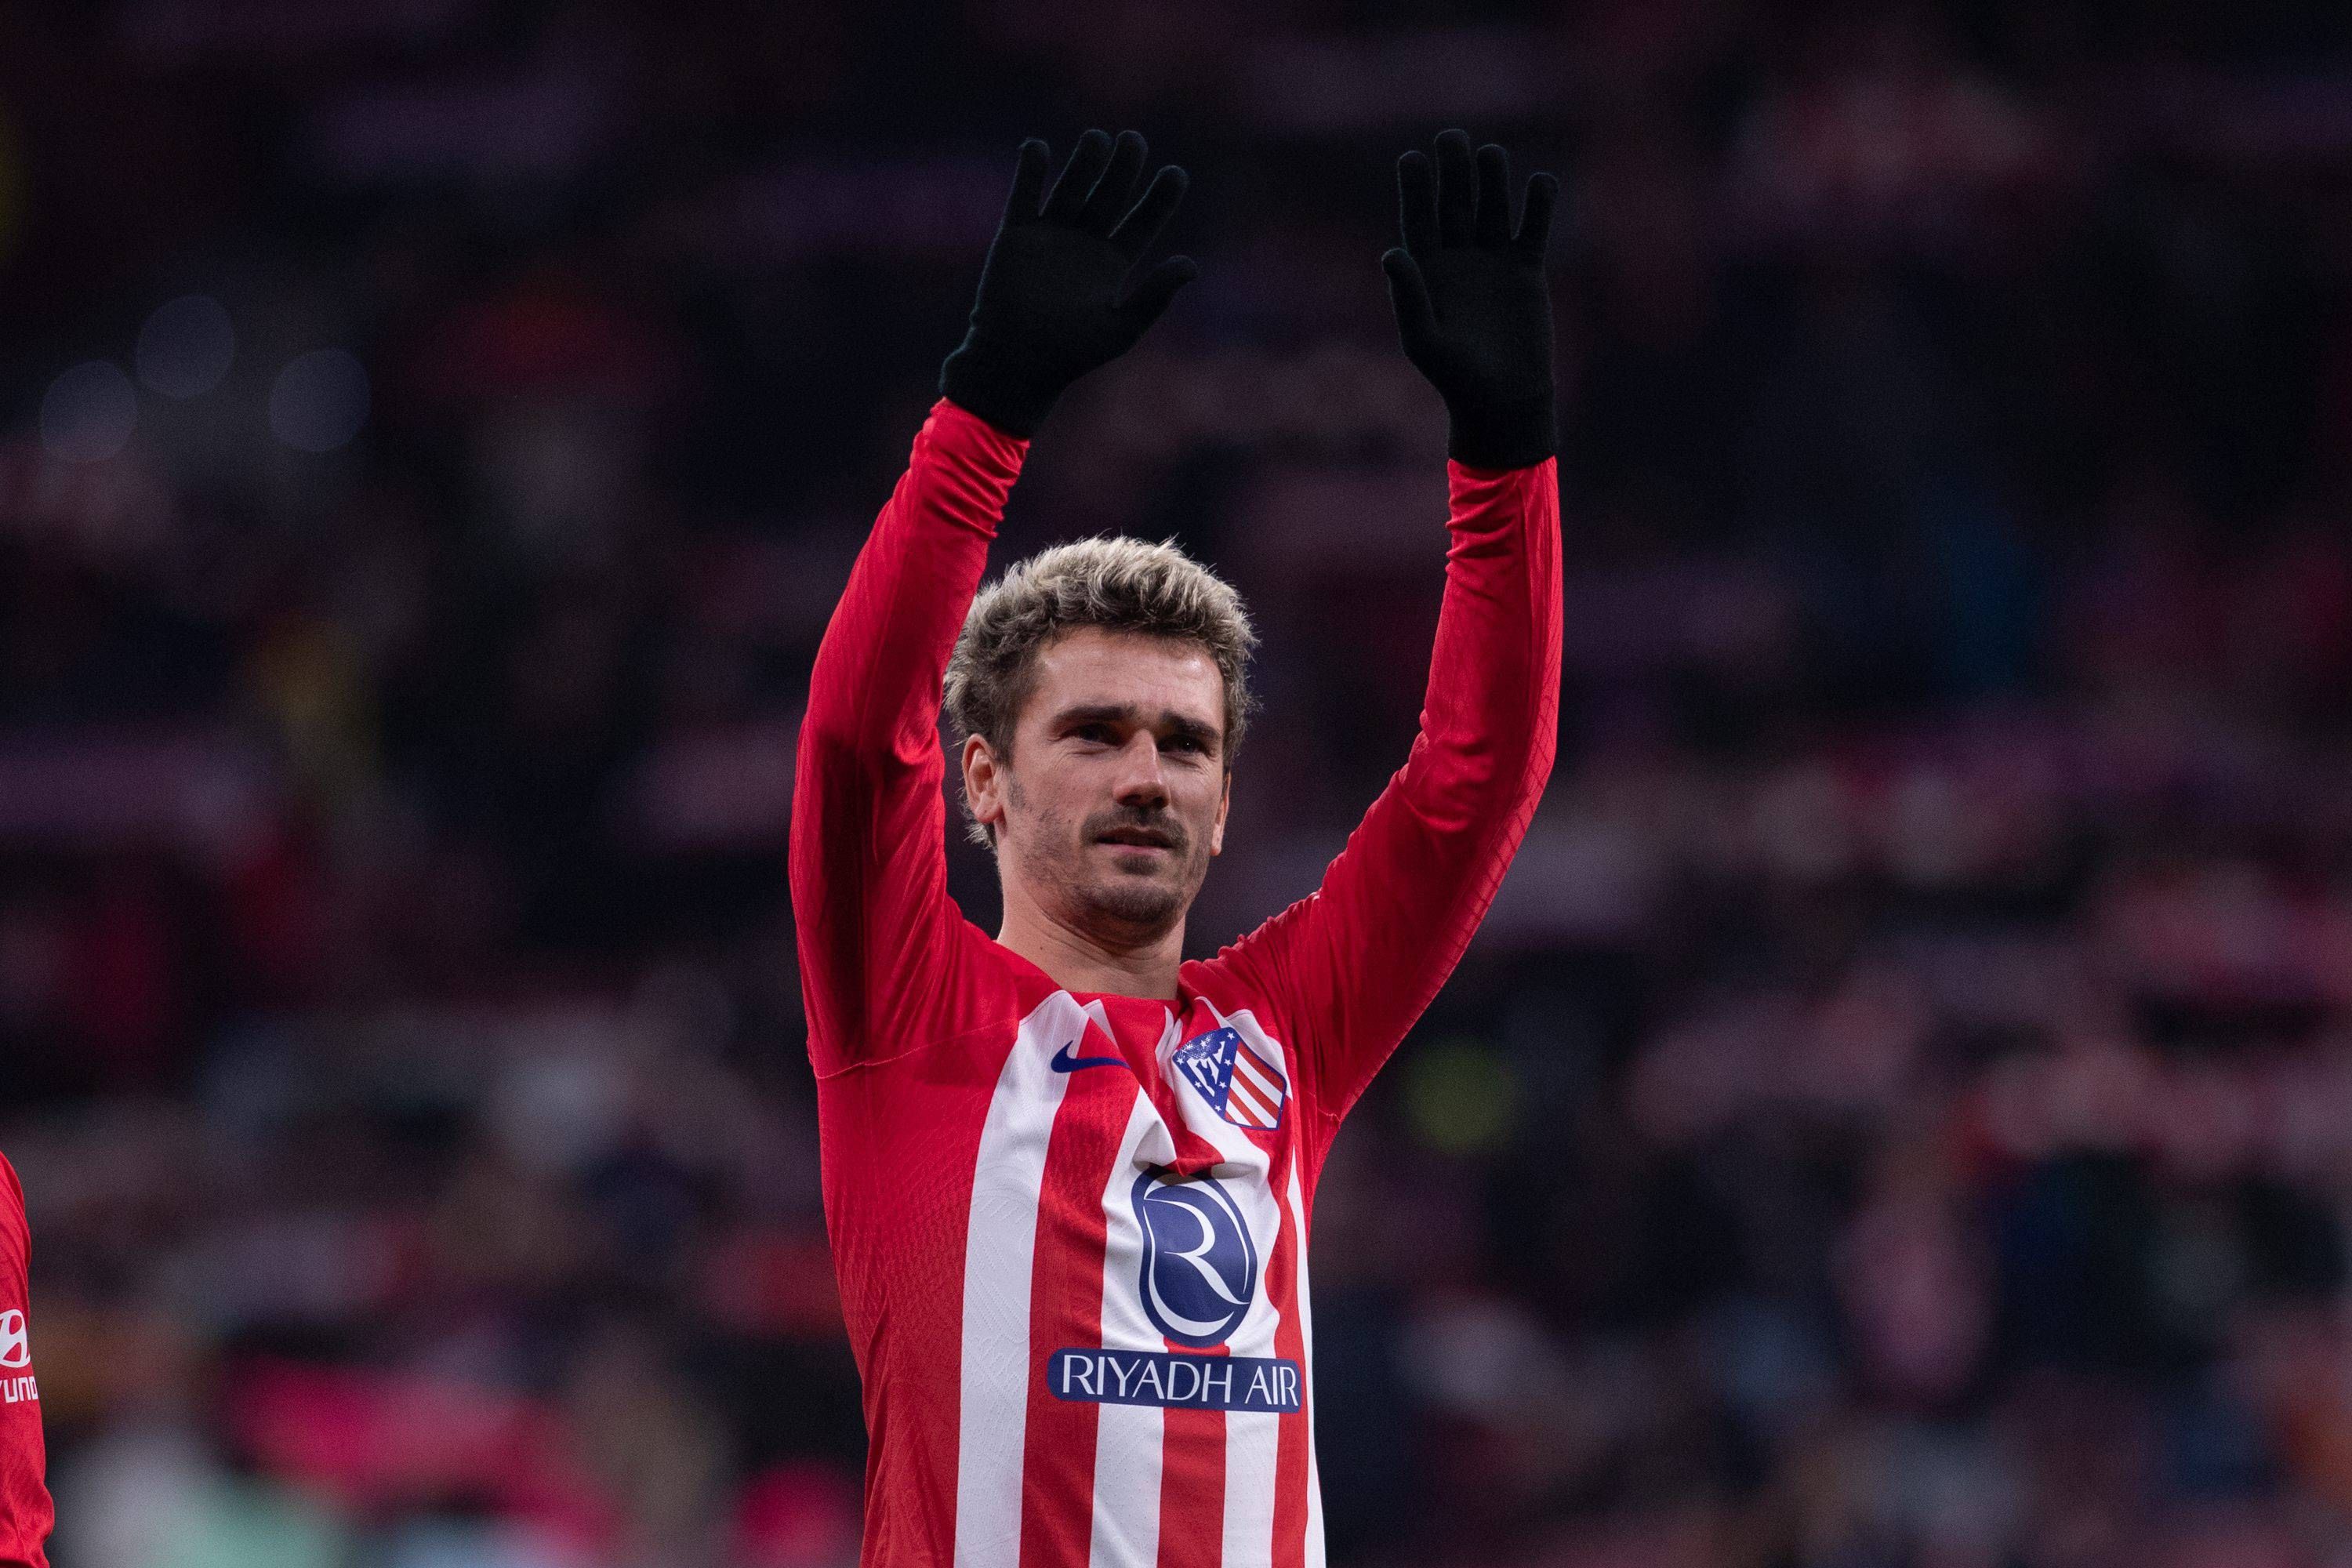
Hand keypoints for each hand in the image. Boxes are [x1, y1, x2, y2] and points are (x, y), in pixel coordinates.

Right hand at [939, 130, 1197, 437]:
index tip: (1175, 173)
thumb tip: (1191, 265)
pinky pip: (1025, 194)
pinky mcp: (1017, 235)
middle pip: (1111, 193)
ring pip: (1073, 185)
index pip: (1144, 221)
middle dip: (1124, 167)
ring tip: (1097, 139)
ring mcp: (1051, 235)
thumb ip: (1155, 295)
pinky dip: (1030, 170)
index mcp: (1114, 263)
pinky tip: (1038, 149)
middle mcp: (1086, 243)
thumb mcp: (1122, 327)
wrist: (1016, 361)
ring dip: (1085, 160)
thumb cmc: (1072, 353)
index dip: (1161, 197)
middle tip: (1134, 140)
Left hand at [1381, 130, 1558, 469]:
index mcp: (1426, 269)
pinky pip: (1532, 227)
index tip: (1411, 158)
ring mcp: (1492, 259)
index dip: (1415, 189)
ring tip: (1490, 154)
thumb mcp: (1424, 339)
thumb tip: (1391, 252)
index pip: (1418, 219)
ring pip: (1491, 207)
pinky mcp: (1526, 268)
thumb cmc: (1455, 375)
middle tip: (1451, 138)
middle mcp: (1457, 257)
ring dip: (1492, 180)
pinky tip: (1540, 181)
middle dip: (1453, 171)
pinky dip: (1538, 204)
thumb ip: (1408, 296)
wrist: (1503, 398)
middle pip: (1454, 202)